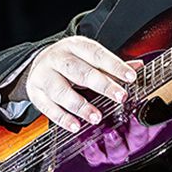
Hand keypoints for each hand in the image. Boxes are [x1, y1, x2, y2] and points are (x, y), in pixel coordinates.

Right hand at [24, 36, 139, 132]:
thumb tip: (137, 66)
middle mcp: (58, 58)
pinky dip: (62, 118)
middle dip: (102, 85)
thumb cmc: (70, 60)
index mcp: (75, 46)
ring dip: (80, 106)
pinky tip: (75, 125)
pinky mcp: (35, 92)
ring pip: (61, 91)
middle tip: (120, 97)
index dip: (115, 66)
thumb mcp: (89, 57)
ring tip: (96, 117)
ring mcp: (44, 75)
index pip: (97, 54)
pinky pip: (48, 107)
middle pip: (80, 72)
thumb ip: (111, 64)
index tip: (131, 77)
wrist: (38, 61)